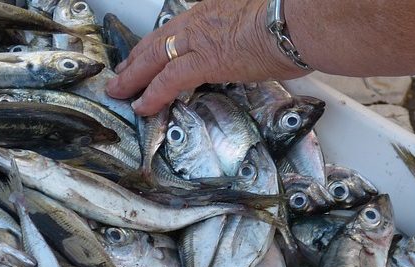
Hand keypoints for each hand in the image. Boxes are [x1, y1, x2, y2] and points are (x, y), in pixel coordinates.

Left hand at [105, 0, 309, 115]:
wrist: (295, 23)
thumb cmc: (286, 23)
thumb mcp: (254, 23)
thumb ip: (240, 37)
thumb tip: (244, 50)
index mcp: (210, 13)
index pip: (173, 30)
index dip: (154, 45)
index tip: (143, 55)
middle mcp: (199, 22)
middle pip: (156, 42)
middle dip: (135, 60)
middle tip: (121, 74)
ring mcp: (198, 40)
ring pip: (154, 59)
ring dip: (133, 77)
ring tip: (119, 91)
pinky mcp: (204, 61)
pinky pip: (168, 80)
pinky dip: (152, 94)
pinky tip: (142, 106)